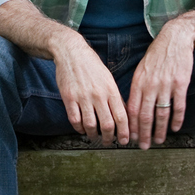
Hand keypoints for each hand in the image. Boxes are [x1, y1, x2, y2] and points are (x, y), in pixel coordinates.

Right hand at [51, 29, 129, 146]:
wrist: (71, 52)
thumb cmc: (92, 65)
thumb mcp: (108, 78)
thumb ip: (115, 96)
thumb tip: (124, 115)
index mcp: (111, 90)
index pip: (122, 116)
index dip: (124, 132)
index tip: (125, 141)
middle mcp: (98, 95)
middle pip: (107, 125)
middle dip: (110, 138)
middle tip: (109, 142)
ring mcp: (82, 97)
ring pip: (90, 125)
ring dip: (94, 136)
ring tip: (95, 137)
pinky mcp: (69, 98)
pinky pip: (75, 120)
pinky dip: (79, 128)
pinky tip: (82, 129)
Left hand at [126, 21, 194, 149]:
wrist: (175, 39)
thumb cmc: (157, 55)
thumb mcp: (141, 70)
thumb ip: (137, 89)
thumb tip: (132, 108)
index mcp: (138, 82)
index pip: (132, 109)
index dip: (132, 126)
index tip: (132, 138)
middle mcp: (150, 85)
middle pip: (145, 115)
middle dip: (144, 134)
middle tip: (144, 146)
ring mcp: (165, 85)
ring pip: (161, 113)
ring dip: (160, 130)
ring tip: (159, 140)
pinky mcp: (180, 83)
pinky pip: (178, 106)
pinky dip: (177, 119)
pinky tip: (176, 128)